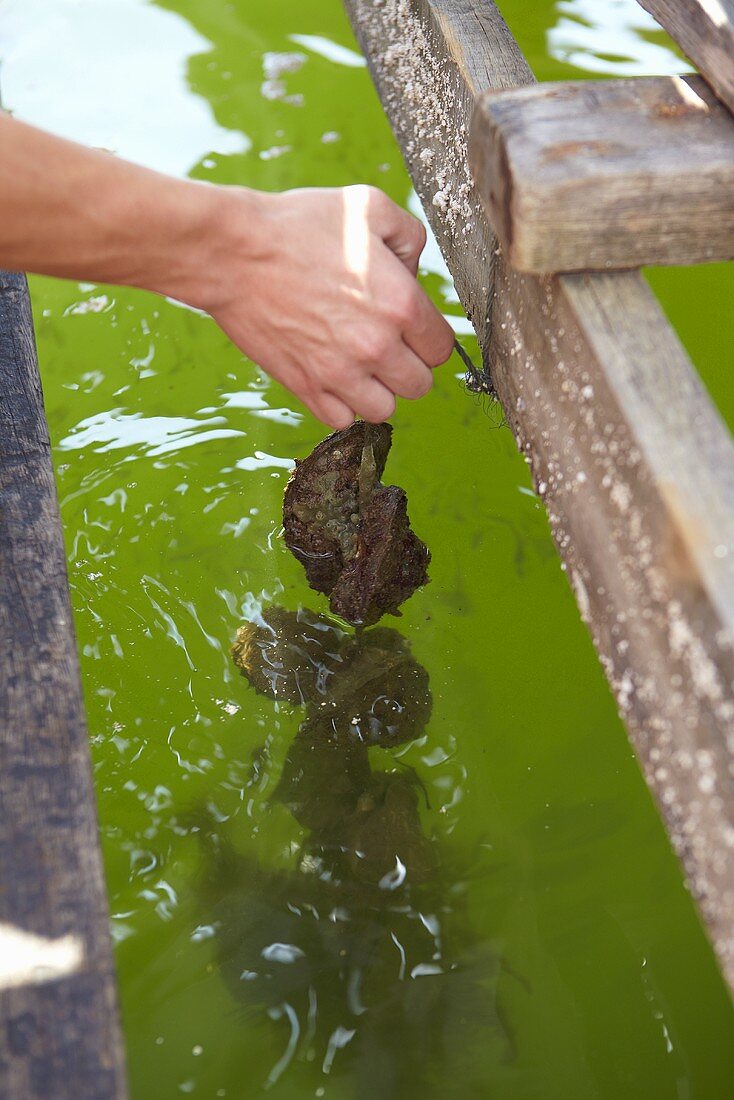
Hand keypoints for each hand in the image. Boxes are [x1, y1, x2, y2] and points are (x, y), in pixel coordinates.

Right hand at [195, 185, 454, 427]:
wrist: (234, 252)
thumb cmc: (297, 225)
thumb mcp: (368, 206)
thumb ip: (410, 236)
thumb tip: (416, 270)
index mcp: (401, 304)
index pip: (442, 347)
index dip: (429, 336)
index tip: (411, 327)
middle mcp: (376, 345)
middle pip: (420, 384)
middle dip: (409, 365)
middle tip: (387, 344)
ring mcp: (340, 372)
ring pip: (385, 409)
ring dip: (378, 390)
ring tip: (361, 365)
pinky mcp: (306, 387)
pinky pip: (342, 419)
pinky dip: (342, 405)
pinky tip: (334, 377)